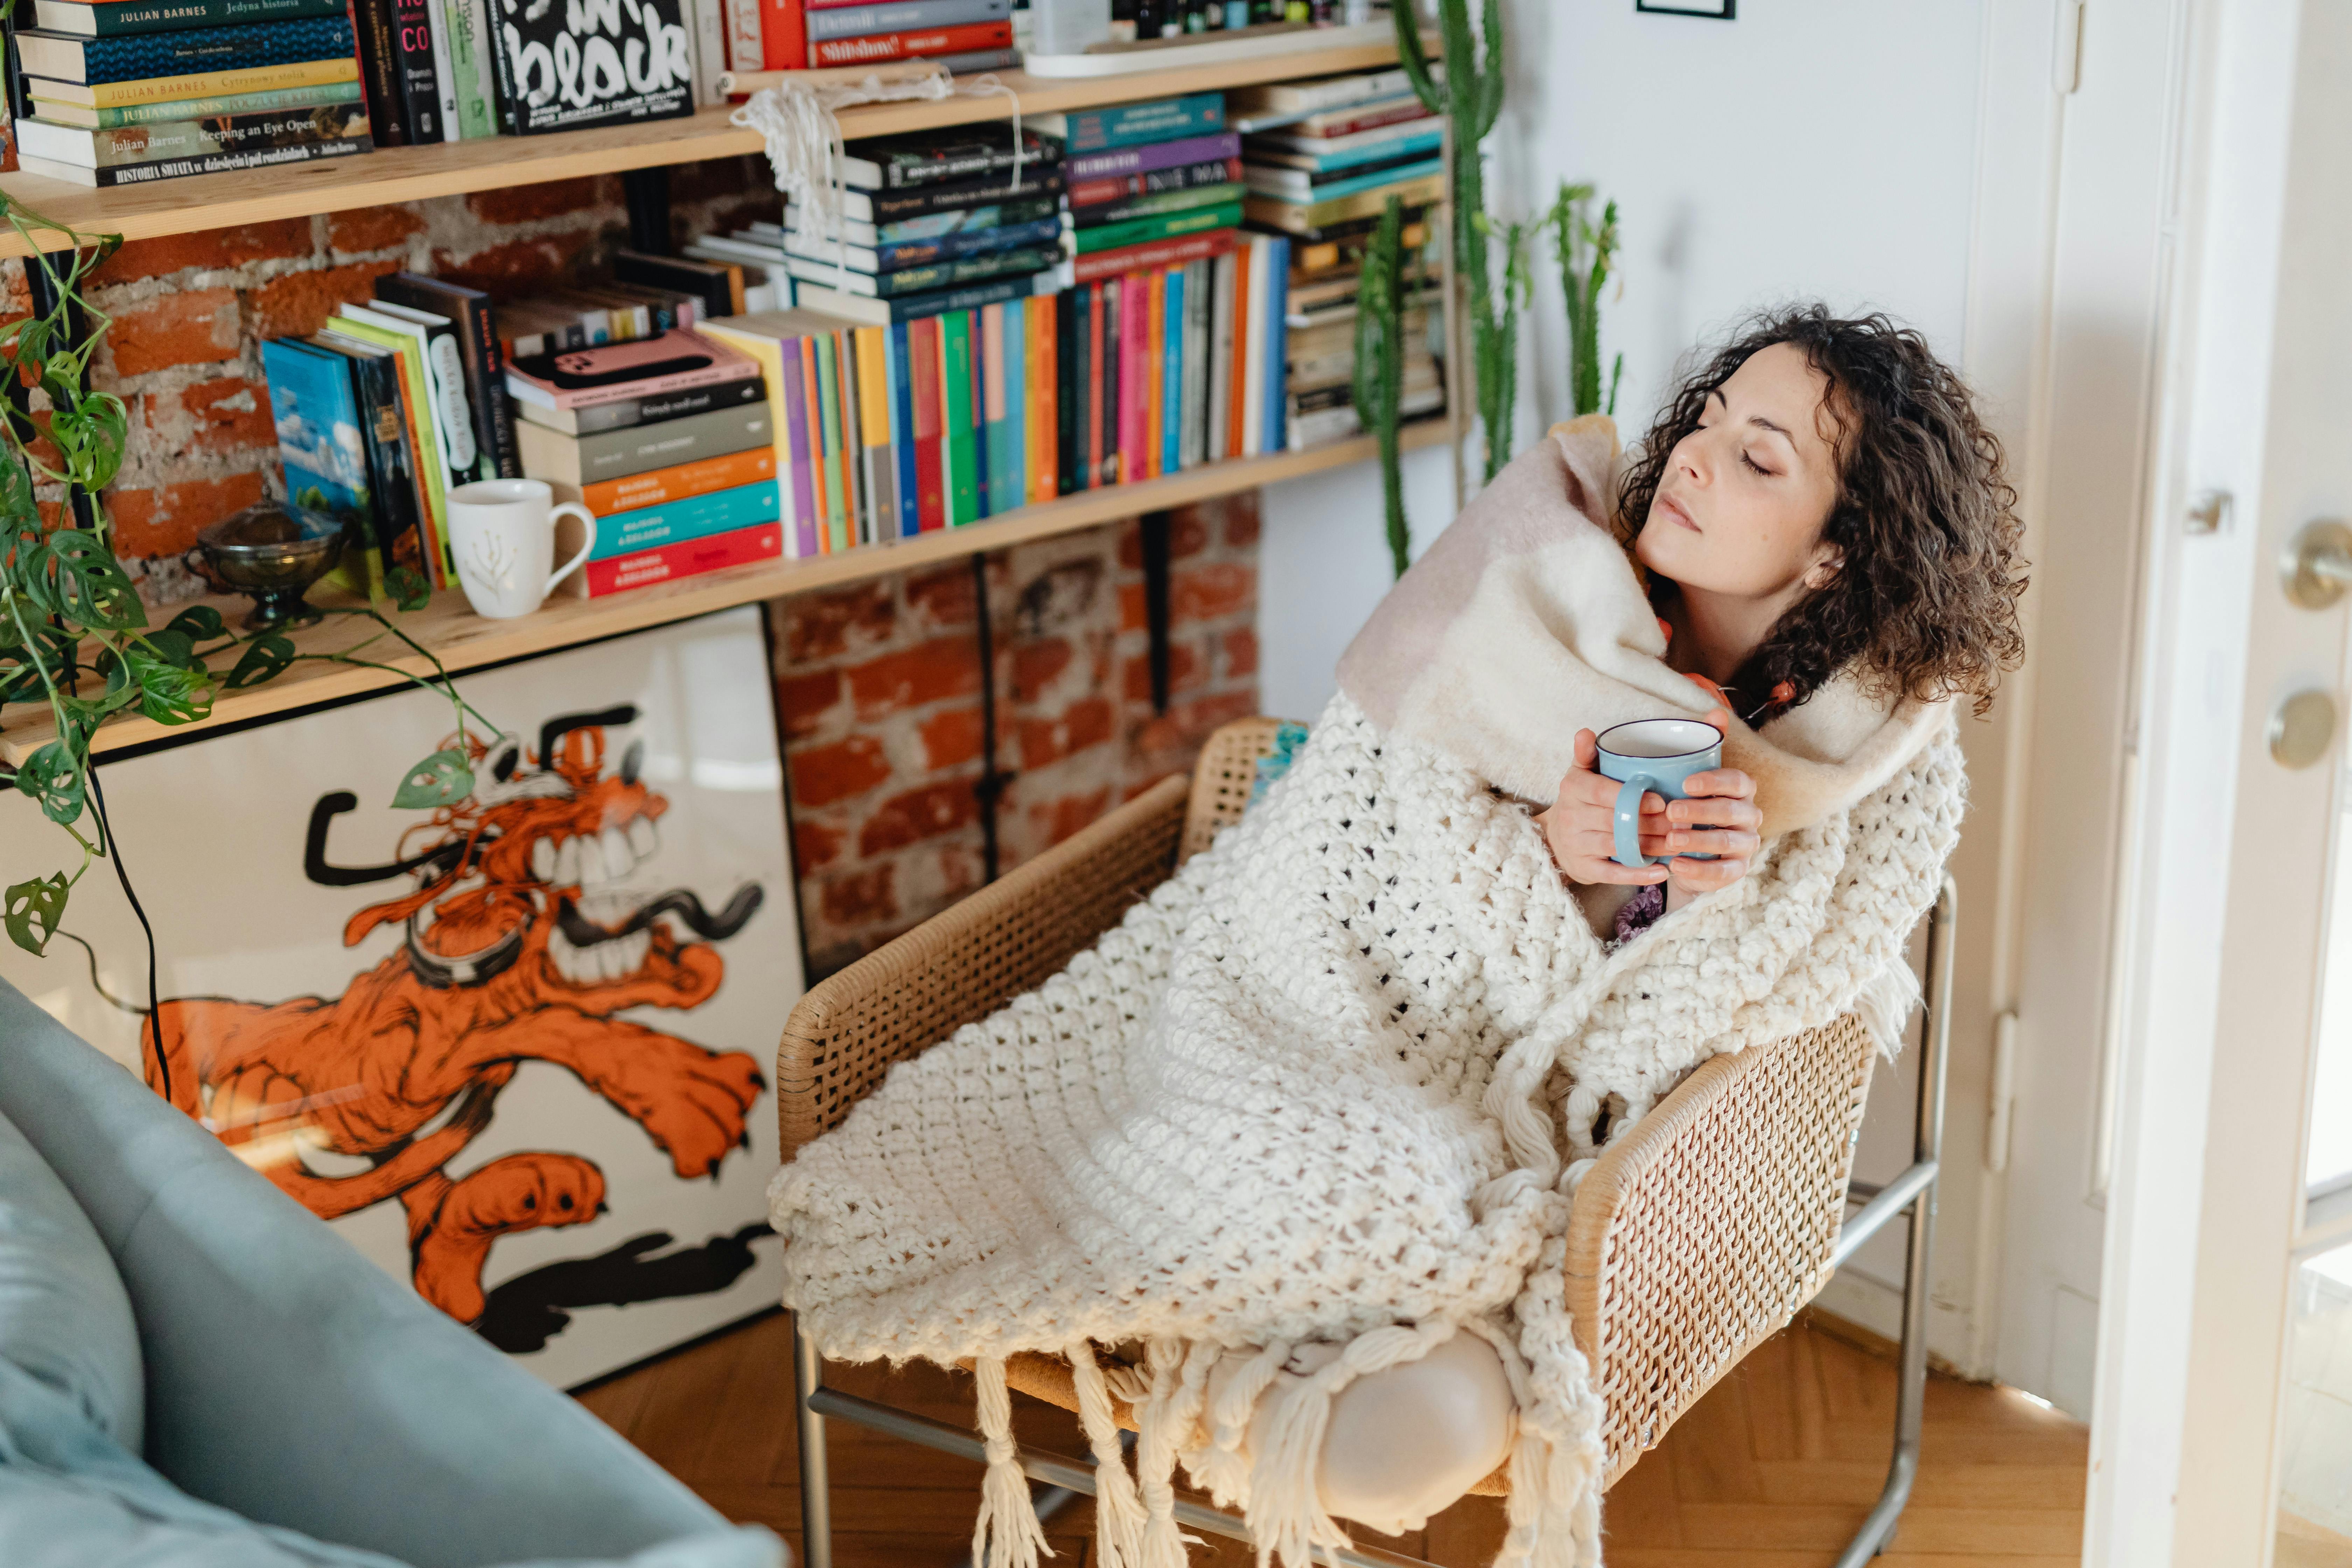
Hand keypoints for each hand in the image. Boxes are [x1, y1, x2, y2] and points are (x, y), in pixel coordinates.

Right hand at [1534, 707, 1762, 905]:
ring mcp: (1577, 845)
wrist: (1554, 838)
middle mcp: (1571, 818)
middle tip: (1683, 823)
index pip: (1602, 792)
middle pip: (1615, 822)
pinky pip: (1613, 874)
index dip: (1633, 798)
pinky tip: (1662, 870)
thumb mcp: (1580, 773)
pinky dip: (1639, 874)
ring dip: (1651, 847)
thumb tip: (1586, 732)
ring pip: (1618, 847)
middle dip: (1651, 824)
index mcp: (1573, 789)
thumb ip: (1587, 754)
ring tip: (1680, 843)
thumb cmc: (1579, 800)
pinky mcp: (1584, 870)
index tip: (1662, 801)